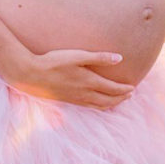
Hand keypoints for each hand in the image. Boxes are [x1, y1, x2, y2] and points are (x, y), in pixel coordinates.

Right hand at [10, 49, 133, 108]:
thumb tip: (119, 58)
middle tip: (130, 95)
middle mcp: (84, 94)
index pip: (112, 89)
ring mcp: (76, 99)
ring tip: (118, 101)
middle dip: (121, 98)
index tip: (133, 88)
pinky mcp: (68, 101)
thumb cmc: (54, 62)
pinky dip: (99, 106)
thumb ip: (99, 57)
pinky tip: (98, 103)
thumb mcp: (78, 56)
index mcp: (89, 82)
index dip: (124, 90)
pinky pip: (89, 107)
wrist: (31, 75)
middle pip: (108, 100)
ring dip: (111, 104)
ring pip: (99, 106)